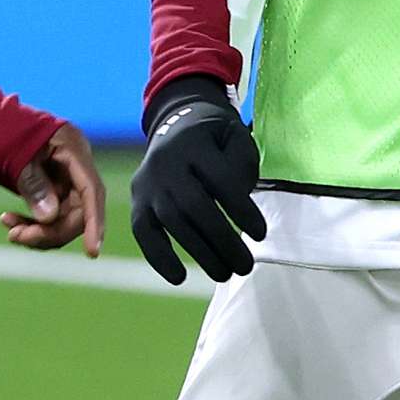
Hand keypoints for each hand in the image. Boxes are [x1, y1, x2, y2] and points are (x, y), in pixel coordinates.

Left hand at [0, 122, 105, 254]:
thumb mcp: (11, 156)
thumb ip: (33, 186)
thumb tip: (50, 218)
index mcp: (72, 147)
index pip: (91, 191)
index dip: (94, 223)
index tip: (92, 251)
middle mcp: (73, 162)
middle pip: (78, 209)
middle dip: (51, 230)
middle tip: (17, 237)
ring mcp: (63, 174)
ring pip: (63, 215)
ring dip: (39, 230)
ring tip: (10, 231)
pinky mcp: (50, 184)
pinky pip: (49, 212)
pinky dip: (32, 222)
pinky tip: (9, 221)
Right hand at [129, 76, 263, 284]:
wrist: (176, 122)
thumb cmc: (215, 140)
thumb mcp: (235, 138)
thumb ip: (242, 167)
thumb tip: (241, 210)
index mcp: (195, 143)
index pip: (221, 180)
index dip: (241, 210)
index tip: (261, 234)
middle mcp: (166, 162)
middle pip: (193, 205)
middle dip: (222, 240)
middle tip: (245, 266)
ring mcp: (149, 183)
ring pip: (171, 221)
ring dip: (199, 253)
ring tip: (226, 274)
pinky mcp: (138, 201)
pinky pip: (143, 232)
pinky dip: (158, 257)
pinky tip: (179, 277)